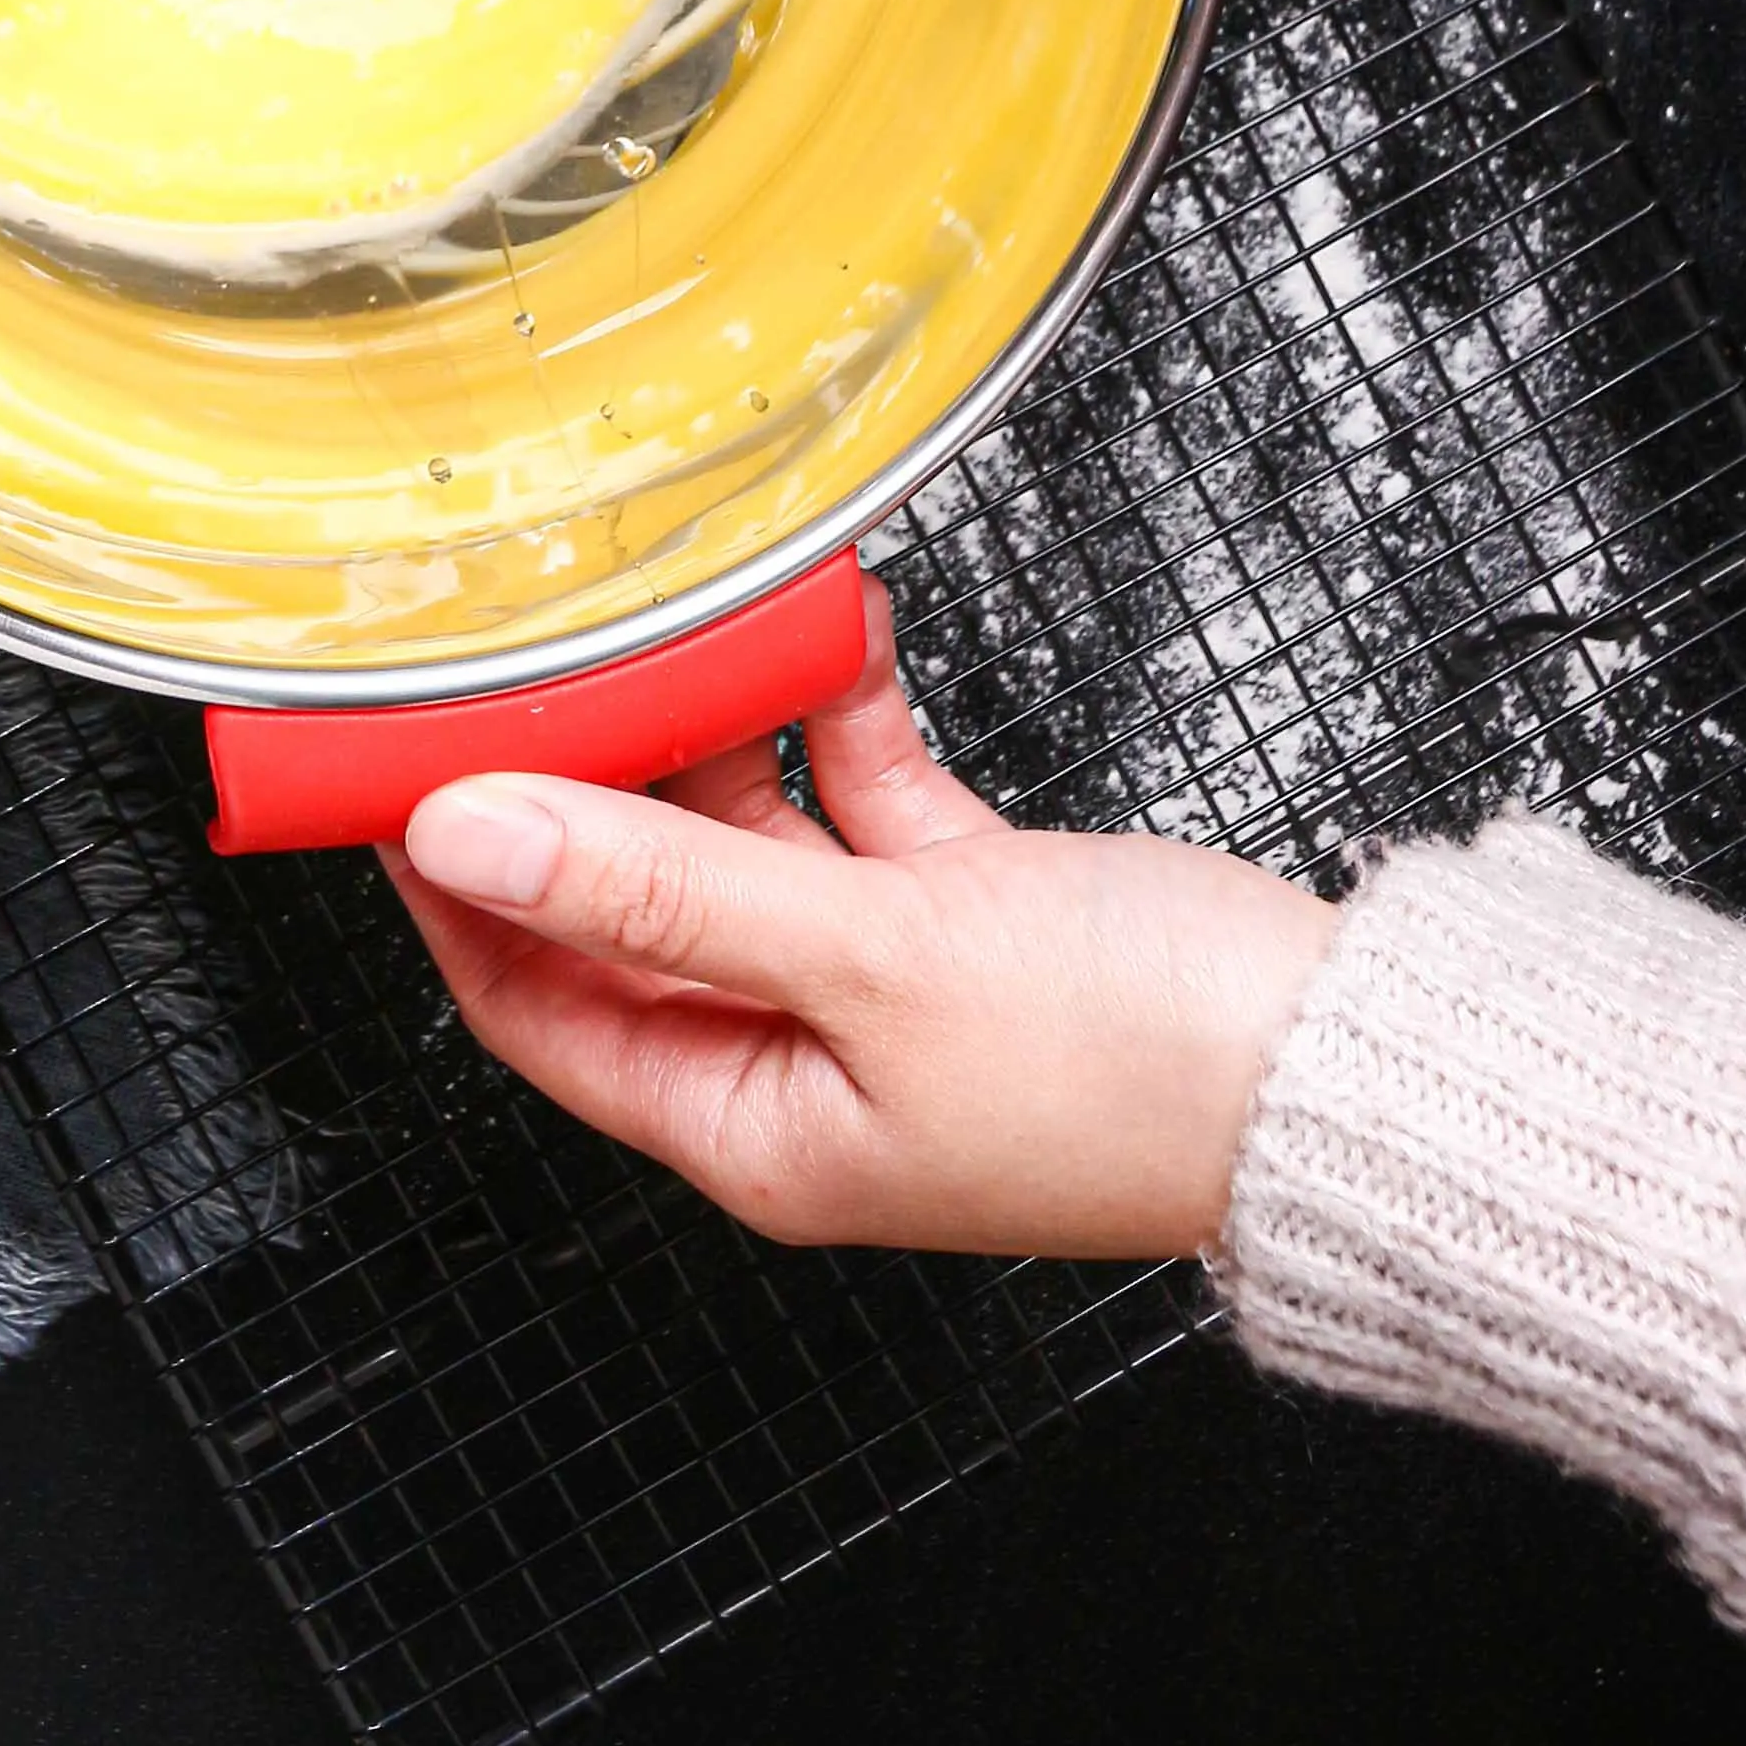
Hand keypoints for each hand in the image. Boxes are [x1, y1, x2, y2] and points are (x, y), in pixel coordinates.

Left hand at [381, 577, 1337, 1256]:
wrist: (1347, 1067)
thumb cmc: (1145, 1069)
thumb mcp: (870, 959)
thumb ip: (661, 887)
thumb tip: (473, 832)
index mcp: (754, 1126)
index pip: (534, 1000)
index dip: (457, 886)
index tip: (398, 768)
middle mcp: (808, 1065)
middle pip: (634, 908)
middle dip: (585, 783)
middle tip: (528, 661)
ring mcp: (893, 992)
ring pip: (748, 842)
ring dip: (717, 731)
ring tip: (675, 620)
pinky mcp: (976, 922)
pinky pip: (868, 804)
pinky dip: (842, 721)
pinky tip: (833, 633)